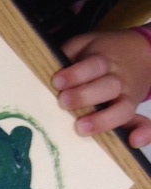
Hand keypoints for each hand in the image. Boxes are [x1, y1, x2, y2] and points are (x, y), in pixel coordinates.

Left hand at [55, 29, 150, 148]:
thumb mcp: (83, 45)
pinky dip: (144, 133)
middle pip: (108, 87)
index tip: (57, 82)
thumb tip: (46, 70)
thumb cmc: (99, 54)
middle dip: (85, 96)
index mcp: (104, 60)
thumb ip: (68, 54)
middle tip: (63, 103)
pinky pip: (144, 123)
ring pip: (123, 109)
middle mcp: (118, 80)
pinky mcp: (132, 112)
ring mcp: (128, 98)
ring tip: (81, 128)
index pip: (94, 65)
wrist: (139, 52)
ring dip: (104, 120)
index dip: (76, 74)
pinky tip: (133, 143)